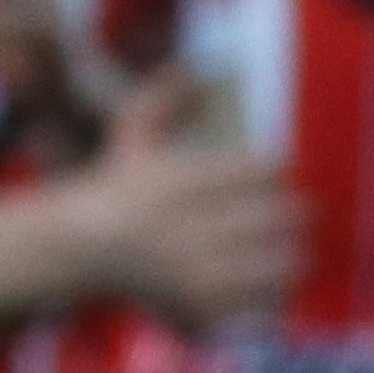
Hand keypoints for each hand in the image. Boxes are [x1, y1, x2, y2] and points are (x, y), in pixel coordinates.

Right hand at [65, 75, 303, 328]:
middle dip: (294, 215)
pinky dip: (275, 287)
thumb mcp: (131, 135)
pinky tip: (271, 278)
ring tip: (293, 248)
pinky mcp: (202, 300)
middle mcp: (192, 223)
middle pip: (281, 216)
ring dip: (293, 252)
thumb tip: (193, 72)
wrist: (79, 248)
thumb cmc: (114, 187)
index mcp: (184, 180)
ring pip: (282, 259)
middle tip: (294, 216)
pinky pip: (263, 295)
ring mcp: (198, 265)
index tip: (276, 180)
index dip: (278, 175)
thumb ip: (162, 101)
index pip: (264, 173)